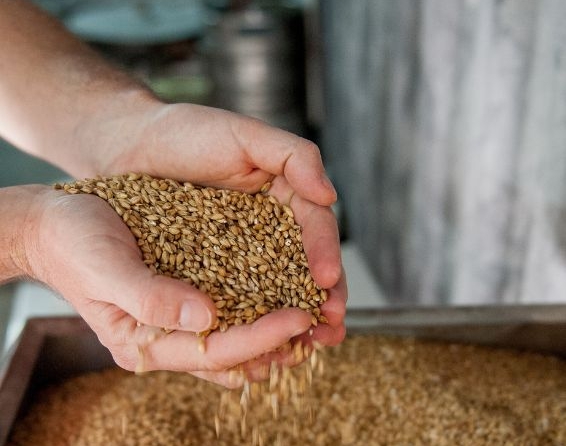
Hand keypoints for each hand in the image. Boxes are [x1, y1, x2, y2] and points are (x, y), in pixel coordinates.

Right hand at [24, 187, 329, 385]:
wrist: (57, 224)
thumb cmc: (73, 244)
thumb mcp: (105, 268)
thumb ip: (150, 298)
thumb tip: (205, 319)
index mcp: (144, 343)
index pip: (215, 351)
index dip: (259, 338)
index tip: (299, 318)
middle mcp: (167, 338)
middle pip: (236, 353)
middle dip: (282, 342)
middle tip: (326, 327)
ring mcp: (179, 318)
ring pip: (240, 334)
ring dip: (280, 328)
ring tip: (320, 316)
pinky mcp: (187, 294)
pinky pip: (232, 308)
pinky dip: (262, 304)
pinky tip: (289, 290)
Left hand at [75, 101, 347, 382]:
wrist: (127, 147)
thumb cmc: (185, 133)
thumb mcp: (243, 134)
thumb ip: (292, 156)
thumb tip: (330, 195)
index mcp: (285, 194)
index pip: (316, 226)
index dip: (325, 253)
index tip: (326, 281)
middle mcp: (269, 226)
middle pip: (305, 264)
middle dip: (322, 297)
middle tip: (331, 326)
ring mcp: (242, 250)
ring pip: (277, 286)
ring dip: (295, 316)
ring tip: (309, 345)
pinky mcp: (213, 269)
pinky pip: (238, 295)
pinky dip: (254, 319)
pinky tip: (262, 343)